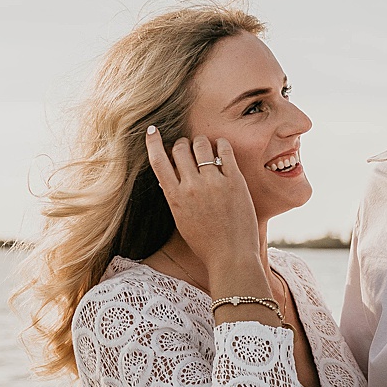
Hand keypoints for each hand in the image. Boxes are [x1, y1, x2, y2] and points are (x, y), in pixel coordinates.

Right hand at [146, 129, 262, 278]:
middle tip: (188, 149)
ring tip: (205, 150)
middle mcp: (192, 186)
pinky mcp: (235, 180)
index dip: (152, 142)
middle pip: (179, 148)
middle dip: (182, 144)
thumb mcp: (181, 219)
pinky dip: (221, 144)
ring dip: (201, 143)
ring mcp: (214, 182)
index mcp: (175, 197)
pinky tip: (221, 148)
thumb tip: (169, 176)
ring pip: (201, 144)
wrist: (231, 256)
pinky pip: (225, 150)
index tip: (151, 130)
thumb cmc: (205, 242)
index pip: (158, 161)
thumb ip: (175, 196)